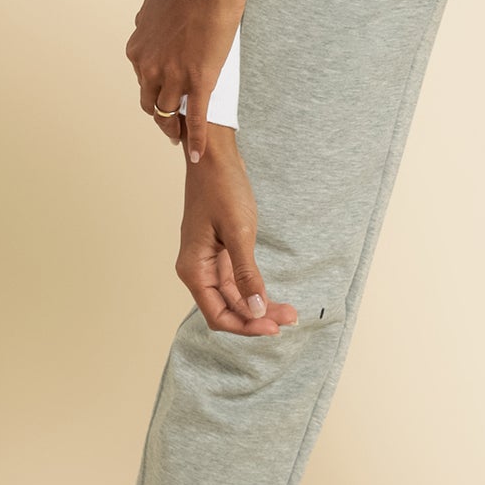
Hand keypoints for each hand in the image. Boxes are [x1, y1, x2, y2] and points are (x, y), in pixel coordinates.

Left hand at [126, 0, 246, 164]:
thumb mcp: (151, 4)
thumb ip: (146, 22)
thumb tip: (144, 26)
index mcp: (138, 51)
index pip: (142, 80)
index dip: (153, 88)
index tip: (163, 93)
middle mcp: (150, 68)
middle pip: (150, 103)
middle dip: (159, 115)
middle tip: (168, 124)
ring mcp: (174, 77)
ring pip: (169, 114)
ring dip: (174, 129)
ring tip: (179, 138)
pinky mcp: (200, 82)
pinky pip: (196, 119)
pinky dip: (195, 139)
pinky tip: (196, 154)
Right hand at [176, 130, 298, 335]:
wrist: (214, 156)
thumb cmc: (222, 188)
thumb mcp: (239, 232)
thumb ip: (247, 274)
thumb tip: (256, 310)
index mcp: (193, 268)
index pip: (218, 315)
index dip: (245, 327)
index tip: (274, 328)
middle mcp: (197, 270)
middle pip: (227, 309)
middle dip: (257, 318)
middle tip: (291, 318)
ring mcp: (208, 262)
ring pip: (234, 297)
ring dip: (259, 306)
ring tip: (290, 311)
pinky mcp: (220, 253)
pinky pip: (237, 281)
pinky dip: (255, 290)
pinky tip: (273, 297)